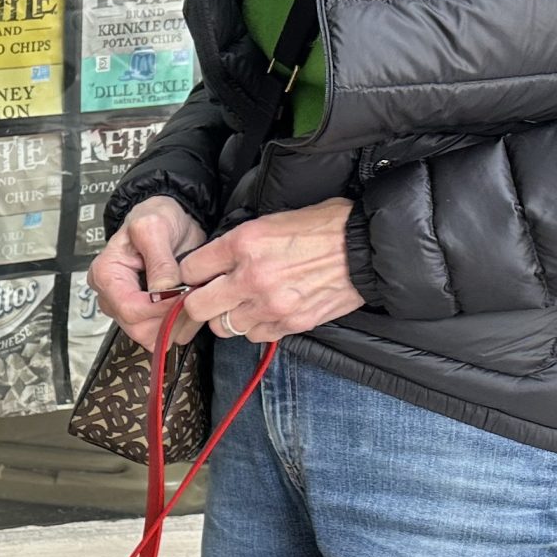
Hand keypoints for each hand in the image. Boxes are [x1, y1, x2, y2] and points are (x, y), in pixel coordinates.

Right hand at [89, 197, 210, 351]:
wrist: (170, 219)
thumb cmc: (157, 218)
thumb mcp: (156, 228)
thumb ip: (160, 259)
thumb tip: (163, 290)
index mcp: (106, 274)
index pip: (129, 308)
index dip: (159, 308)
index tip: (184, 295)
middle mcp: (111, 297)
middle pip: (138, 328)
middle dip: (170, 318)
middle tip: (193, 297)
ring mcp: (126, 309)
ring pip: (151, 337)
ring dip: (178, 324)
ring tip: (194, 299)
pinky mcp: (144, 316)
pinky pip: (162, 336)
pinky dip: (181, 327)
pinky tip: (190, 306)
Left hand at [177, 200, 363, 342]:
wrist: (367, 248)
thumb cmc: (322, 228)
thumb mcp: (271, 221)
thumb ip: (237, 244)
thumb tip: (211, 263)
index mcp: (243, 244)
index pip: (190, 270)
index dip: (191, 274)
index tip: (197, 276)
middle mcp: (252, 277)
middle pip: (197, 307)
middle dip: (199, 302)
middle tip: (210, 296)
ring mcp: (271, 305)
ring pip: (223, 327)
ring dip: (228, 317)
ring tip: (245, 302)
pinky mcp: (290, 324)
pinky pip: (254, 336)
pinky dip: (256, 327)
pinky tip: (267, 311)